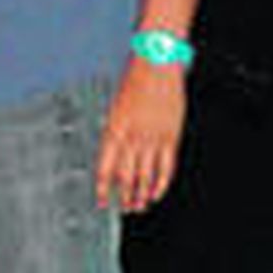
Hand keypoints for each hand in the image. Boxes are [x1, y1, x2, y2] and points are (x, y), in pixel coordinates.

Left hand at [95, 60, 186, 212]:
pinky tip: (157, 193)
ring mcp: (153, 138)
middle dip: (124, 197)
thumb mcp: (116, 109)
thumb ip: (116, 134)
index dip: (102, 189)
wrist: (156, 65)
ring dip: (141, 194)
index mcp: (114, 130)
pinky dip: (161, 183)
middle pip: (126, 177)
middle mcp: (133, 137)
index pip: (105, 169)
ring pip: (146, 176)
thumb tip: (114, 160)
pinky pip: (166, 167)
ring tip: (139, 206)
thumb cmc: (134, 82)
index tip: (101, 202)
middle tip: (124, 208)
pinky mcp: (171, 136)